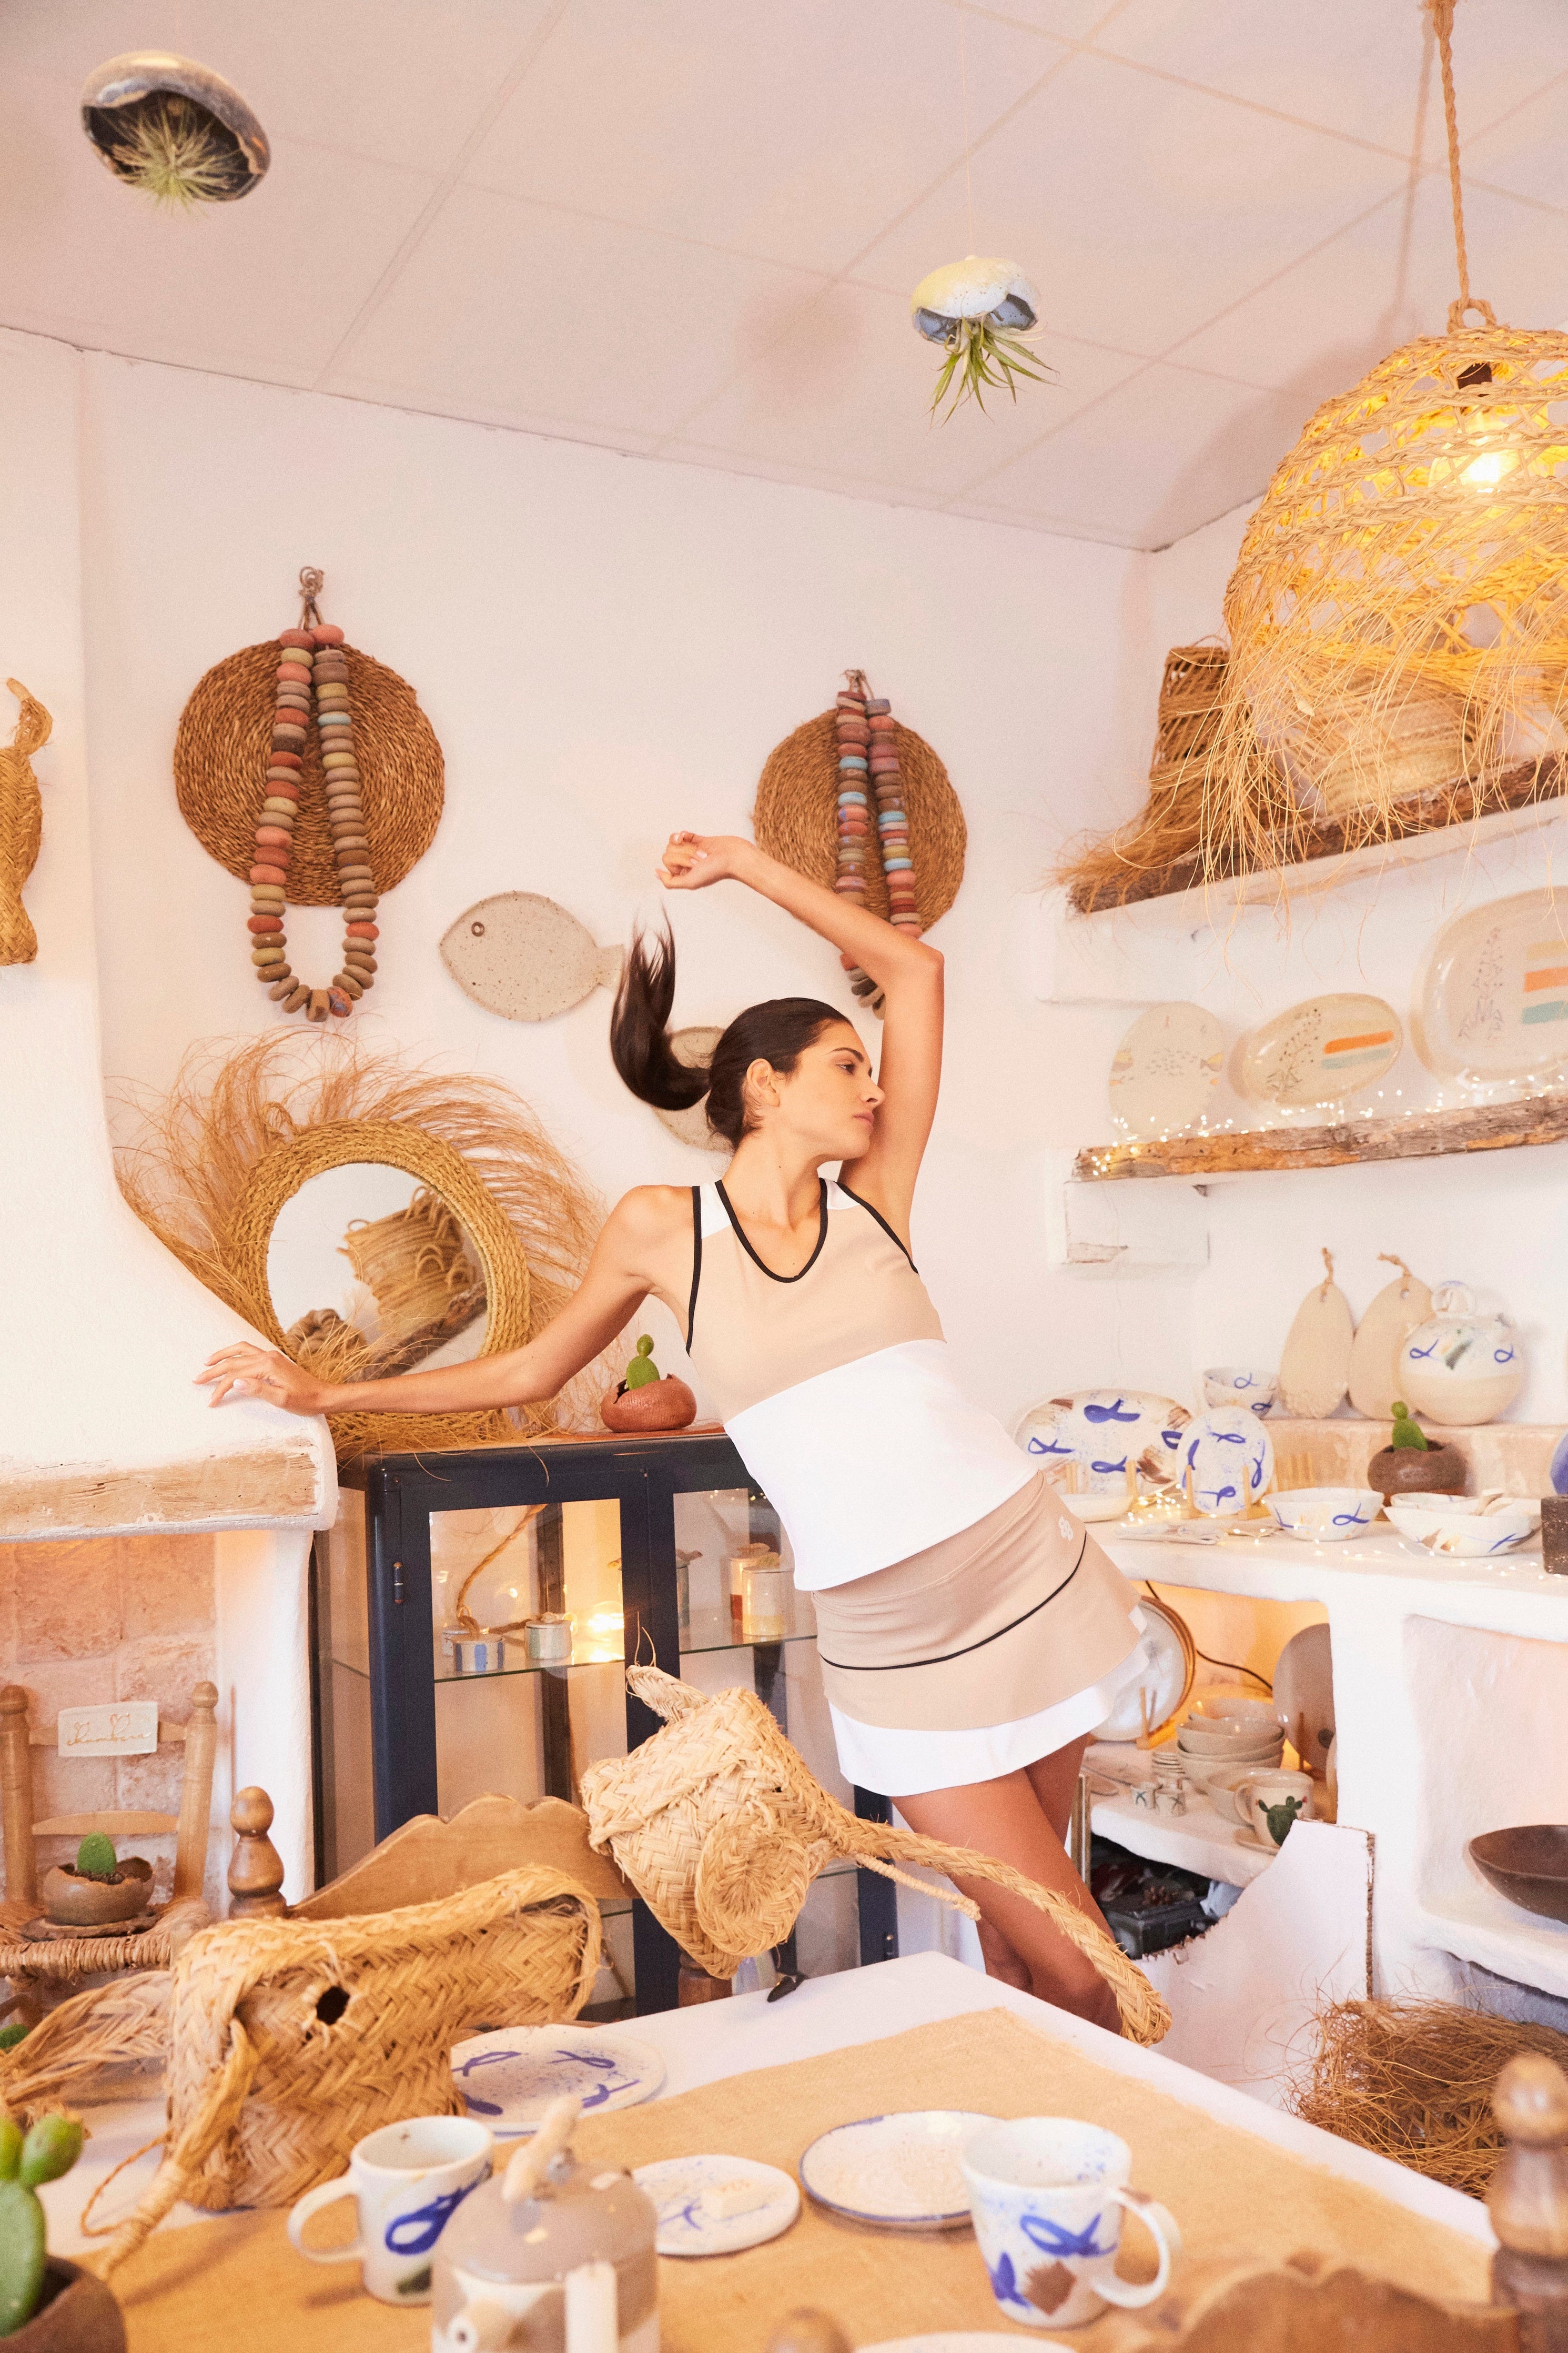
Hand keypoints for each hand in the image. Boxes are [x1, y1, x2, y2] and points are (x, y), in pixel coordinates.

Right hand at [196, 1343, 326, 1414]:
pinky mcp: (273, 1360)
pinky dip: (235, 1354)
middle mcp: (268, 1356)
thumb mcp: (282, 1400)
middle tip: (196, 1380)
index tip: (211, 1402)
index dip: (220, 1388)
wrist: (323, 1396)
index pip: (236, 1375)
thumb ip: (258, 1390)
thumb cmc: (305, 1401)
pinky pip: (249, 1352)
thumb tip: (236, 1382)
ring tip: (207, 1363)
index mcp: (268, 1365)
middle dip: (214, 1370)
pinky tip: (229, 1359)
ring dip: (223, 1356)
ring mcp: (271, 1356)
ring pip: (241, 1350)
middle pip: (234, 1360)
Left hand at [656, 832, 751, 889]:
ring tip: (703, 853)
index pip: (667, 861)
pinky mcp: (698, 840)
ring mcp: (691, 851)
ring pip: (675, 842)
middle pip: (670, 850)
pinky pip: (683, 835)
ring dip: (689, 846)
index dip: (680, 860)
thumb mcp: (690, 882)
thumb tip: (656, 873)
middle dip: (686, 853)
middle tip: (701, 859)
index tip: (696, 865)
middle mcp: (685, 864)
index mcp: (682, 875)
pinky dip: (684, 835)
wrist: (735, 857)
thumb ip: (670, 882)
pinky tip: (688, 836)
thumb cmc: (716, 871)